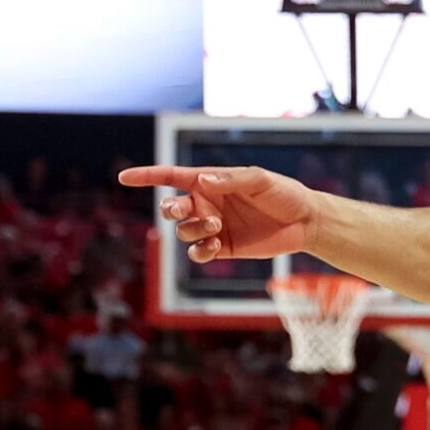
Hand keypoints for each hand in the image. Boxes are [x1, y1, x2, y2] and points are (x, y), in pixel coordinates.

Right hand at [120, 165, 317, 264]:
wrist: (305, 221)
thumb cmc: (283, 193)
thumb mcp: (259, 180)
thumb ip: (230, 180)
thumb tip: (201, 181)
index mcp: (209, 182)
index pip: (171, 177)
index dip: (147, 176)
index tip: (124, 177)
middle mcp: (206, 203)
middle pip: (171, 207)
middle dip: (171, 208)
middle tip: (186, 209)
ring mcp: (213, 227)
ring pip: (183, 231)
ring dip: (193, 229)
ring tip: (216, 225)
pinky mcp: (223, 248)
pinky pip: (199, 252)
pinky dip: (200, 251)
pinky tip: (213, 246)